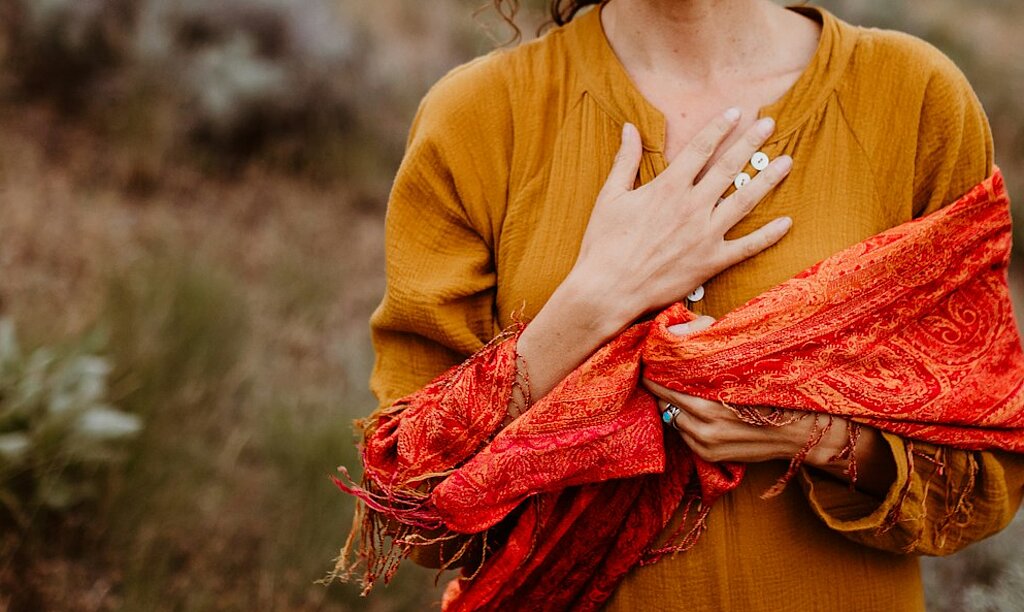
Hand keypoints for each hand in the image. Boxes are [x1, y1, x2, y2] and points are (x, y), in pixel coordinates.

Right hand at [517, 110, 793, 402]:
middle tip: (770, 123)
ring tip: (787, 161)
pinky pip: (747, 246)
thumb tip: (630, 127)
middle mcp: (692, 206)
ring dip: (768, 179)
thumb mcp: (610, 197)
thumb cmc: (604, 244)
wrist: (608, 290)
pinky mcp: (711, 262)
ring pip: (745, 200)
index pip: (701, 148)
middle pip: (729, 167)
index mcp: (668, 187)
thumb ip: (625, 160)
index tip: (737, 112)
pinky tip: (786, 222)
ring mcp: (705, 234)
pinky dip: (768, 235)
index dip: (720, 127)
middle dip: (751, 142)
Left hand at [644, 315, 897, 496]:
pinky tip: (696, 408)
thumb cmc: (777, 388)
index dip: (658, 367)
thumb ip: (709, 338)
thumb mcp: (747, 356)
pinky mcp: (709, 455)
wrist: (804, 431)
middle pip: (662, 400)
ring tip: (680, 388)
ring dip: (672, 403)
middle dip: (661, 384)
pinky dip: (685, 420)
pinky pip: (683, 434)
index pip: (664, 381)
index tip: (656, 356)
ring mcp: (706, 443)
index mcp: (711, 398)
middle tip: (662, 370)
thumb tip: (678, 330)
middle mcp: (705, 425)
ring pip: (670, 418)